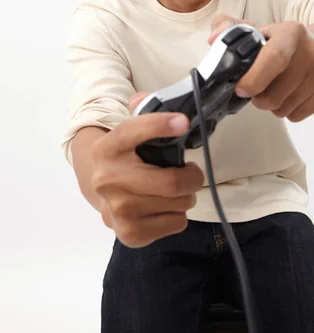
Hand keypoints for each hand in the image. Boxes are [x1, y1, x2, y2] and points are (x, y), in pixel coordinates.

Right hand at [91, 92, 203, 247]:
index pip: (133, 131)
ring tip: (176, 190)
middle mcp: (107, 180)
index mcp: (106, 148)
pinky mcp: (129, 234)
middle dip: (193, 176)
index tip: (184, 122)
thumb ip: (141, 110)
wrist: (101, 193)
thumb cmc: (126, 158)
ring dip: (186, 195)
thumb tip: (145, 98)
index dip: (160, 125)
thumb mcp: (129, 132)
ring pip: (178, 203)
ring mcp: (117, 210)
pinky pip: (176, 222)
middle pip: (170, 182)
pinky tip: (165, 208)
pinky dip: (179, 215)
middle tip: (193, 172)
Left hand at [209, 14, 313, 121]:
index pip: (274, 58)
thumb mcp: (258, 28)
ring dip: (272, 105)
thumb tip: (214, 38)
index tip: (241, 89)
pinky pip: (298, 115)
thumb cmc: (284, 41)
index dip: (254, 79)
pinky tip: (289, 95)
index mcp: (292, 32)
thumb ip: (229, 27)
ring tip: (274, 90)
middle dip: (258, 98)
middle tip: (255, 91)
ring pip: (284, 108)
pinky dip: (288, 111)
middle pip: (276, 93)